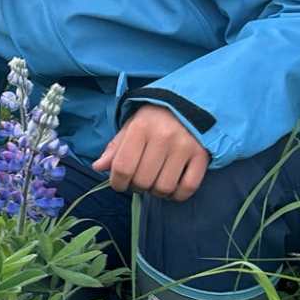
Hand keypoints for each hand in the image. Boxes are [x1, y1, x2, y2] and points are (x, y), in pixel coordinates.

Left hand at [91, 104, 209, 200]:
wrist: (190, 104)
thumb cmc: (154, 119)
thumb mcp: (131, 127)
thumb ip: (115, 148)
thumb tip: (98, 167)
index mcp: (140, 128)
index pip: (122, 168)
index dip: (117, 183)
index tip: (119, 183)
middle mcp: (163, 137)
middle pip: (143, 181)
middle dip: (137, 187)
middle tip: (140, 180)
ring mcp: (184, 147)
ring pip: (164, 188)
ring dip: (156, 192)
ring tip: (155, 182)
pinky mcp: (201, 155)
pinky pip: (188, 187)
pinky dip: (177, 195)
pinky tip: (172, 188)